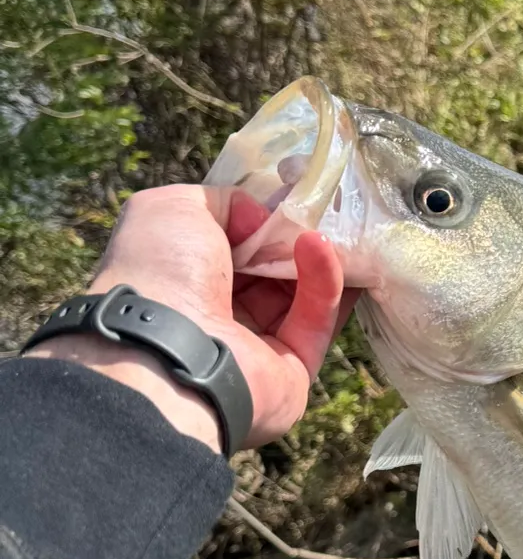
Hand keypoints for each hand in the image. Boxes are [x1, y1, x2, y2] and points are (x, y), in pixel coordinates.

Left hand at [25, 184, 359, 452]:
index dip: (265, 216)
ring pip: (304, 291)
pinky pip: (318, 318)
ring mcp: (259, 346)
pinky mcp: (295, 368)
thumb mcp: (172, 209)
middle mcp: (220, 316)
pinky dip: (325, 278)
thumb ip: (222, 200)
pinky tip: (318, 245)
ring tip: (328, 220)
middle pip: (274, 267)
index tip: (293, 190)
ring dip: (317, 252)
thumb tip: (262, 218)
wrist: (162, 353)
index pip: (236, 246)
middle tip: (324, 201)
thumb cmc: (158, 274)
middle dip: (298, 233)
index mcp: (186, 283)